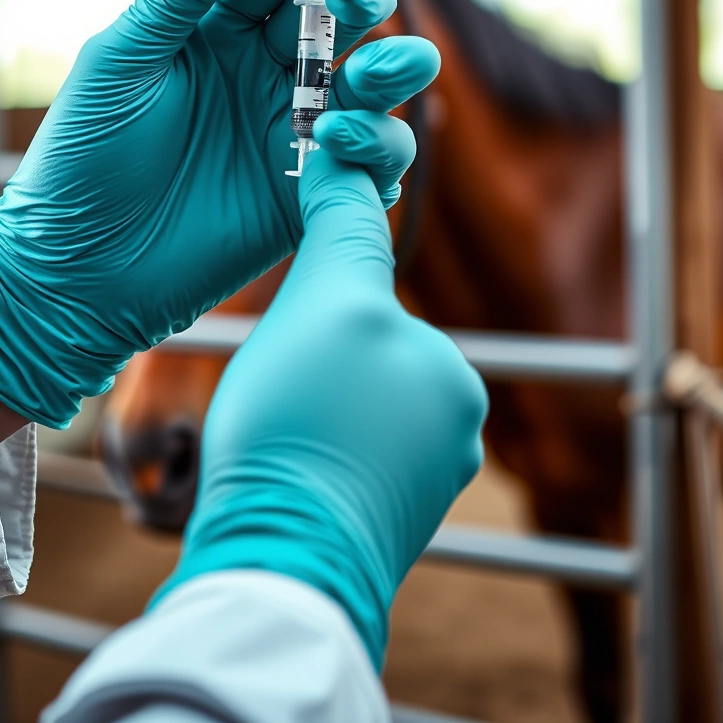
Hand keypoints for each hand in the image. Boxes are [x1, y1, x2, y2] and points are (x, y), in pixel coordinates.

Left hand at [0, 0, 438, 426]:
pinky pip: (374, 160)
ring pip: (376, 82)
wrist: (75, 272)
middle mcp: (263, 67)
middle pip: (343, 13)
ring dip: (393, 69)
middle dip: (365, 2)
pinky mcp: (313, 192)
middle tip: (363, 10)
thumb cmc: (82, 158)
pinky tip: (340, 149)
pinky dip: (379, 147)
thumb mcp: (124, 57)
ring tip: (370, 79)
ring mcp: (293, 128)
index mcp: (214, 22)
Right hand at [148, 141, 486, 668]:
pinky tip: (278, 479)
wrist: (279, 566)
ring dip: (303, 419)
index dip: (310, 307)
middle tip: (270, 397)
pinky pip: (335, 472)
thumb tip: (352, 156)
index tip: (279, 344)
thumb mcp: (323, 300)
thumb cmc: (301, 426)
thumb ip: (344, 226)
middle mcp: (454, 432)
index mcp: (451, 374)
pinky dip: (304, 467)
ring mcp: (422, 489)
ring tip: (269, 443)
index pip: (366, 306)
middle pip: (356, 362)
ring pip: (344, 417)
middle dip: (308, 370)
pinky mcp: (384, 535)